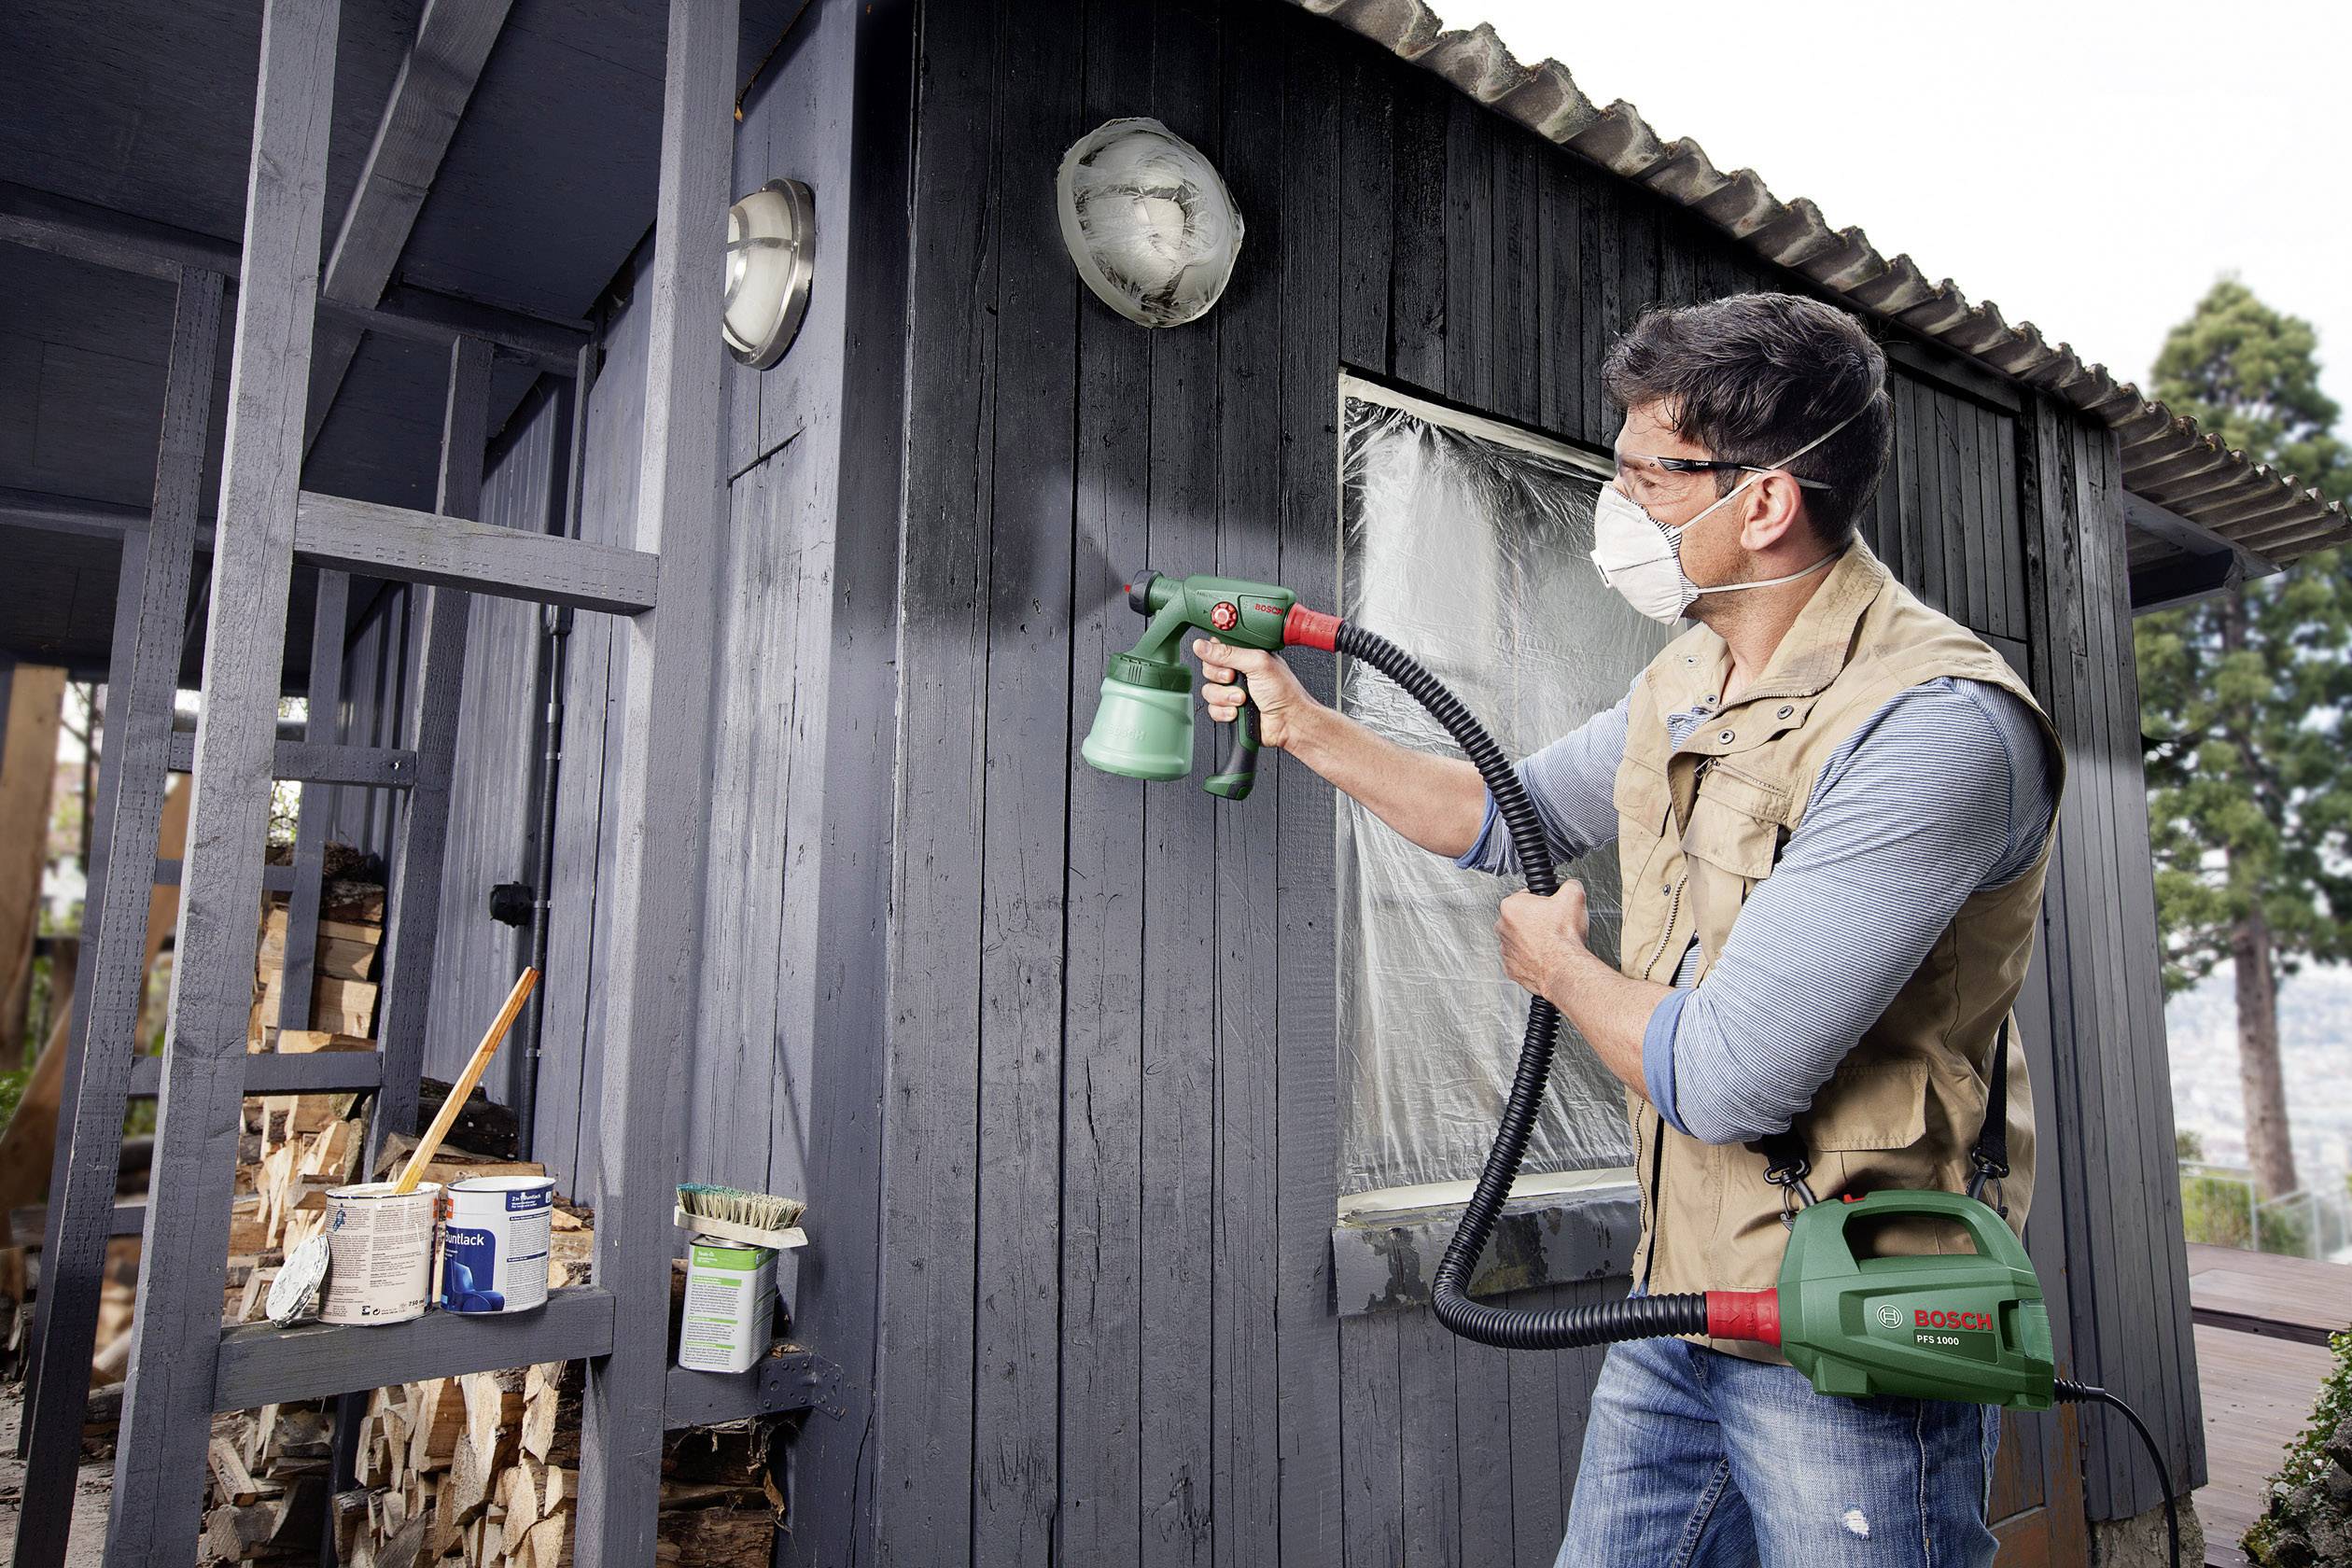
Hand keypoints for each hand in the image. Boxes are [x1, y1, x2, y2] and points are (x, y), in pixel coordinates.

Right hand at [1195, 637, 1319, 750]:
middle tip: (1234, 679)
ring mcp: (1233, 691)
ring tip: (1242, 699)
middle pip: (1209, 669)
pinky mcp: (1229, 709)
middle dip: (1220, 677)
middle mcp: (1238, 672)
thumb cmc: (1285, 693)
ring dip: (1224, 697)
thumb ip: (1228, 653)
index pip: (1218, 648)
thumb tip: (1202, 646)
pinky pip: (1212, 709)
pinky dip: (1224, 712)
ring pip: (1209, 691)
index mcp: (1246, 655)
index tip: (1223, 660)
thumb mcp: (1257, 664)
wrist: (1289, 722)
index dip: (1214, 654)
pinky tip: (1237, 712)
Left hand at [1496, 882, 1590, 998]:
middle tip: (1553, 926)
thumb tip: (1571, 885)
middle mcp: (1503, 928)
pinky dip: (1531, 959)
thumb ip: (1570, 885)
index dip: (1542, 901)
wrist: (1564, 969)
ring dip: (1532, 941)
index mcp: (1511, 906)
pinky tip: (1546, 957)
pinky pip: (1520, 960)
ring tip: (1551, 943)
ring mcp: (1506, 950)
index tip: (1551, 908)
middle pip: (1520, 919)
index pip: (1525, 896)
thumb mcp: (1574, 897)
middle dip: (1535, 921)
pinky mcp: (1511, 969)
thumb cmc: (1563, 937)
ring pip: (1519, 940)